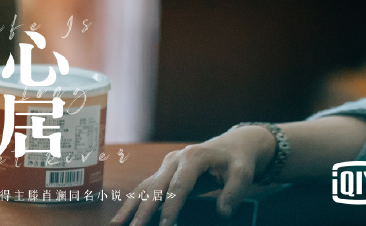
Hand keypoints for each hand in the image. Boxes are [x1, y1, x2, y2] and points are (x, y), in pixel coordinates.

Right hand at [110, 125, 275, 225]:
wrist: (234, 146)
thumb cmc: (238, 160)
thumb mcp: (244, 173)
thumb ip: (234, 192)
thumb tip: (223, 213)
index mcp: (194, 157)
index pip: (180, 185)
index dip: (172, 207)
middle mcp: (175, 159)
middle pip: (156, 186)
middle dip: (144, 210)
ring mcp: (167, 166)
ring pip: (145, 187)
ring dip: (131, 207)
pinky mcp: (164, 174)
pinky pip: (145, 189)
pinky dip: (133, 204)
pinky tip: (122, 219)